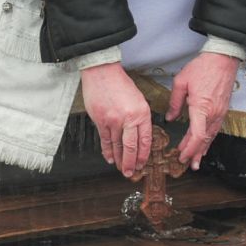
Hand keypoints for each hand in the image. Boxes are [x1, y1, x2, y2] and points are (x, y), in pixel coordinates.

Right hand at [80, 62, 151, 177]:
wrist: (102, 72)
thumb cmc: (121, 83)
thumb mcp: (139, 99)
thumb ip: (140, 117)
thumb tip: (139, 134)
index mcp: (142, 113)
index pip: (145, 139)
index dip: (143, 154)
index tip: (142, 163)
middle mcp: (128, 118)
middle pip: (131, 147)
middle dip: (131, 162)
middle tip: (131, 172)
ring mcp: (113, 121)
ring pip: (117, 146)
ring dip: (119, 160)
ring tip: (121, 169)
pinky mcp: (100, 121)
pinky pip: (105, 141)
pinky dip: (107, 151)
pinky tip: (109, 158)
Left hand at [165, 52, 239, 169]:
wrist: (223, 59)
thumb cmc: (203, 67)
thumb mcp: (182, 82)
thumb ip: (174, 102)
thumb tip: (171, 118)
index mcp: (201, 108)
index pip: (197, 136)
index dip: (189, 149)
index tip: (181, 156)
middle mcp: (213, 113)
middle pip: (204, 140)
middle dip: (194, 153)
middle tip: (186, 164)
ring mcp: (220, 112)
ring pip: (211, 136)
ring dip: (202, 149)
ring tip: (196, 160)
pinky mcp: (223, 109)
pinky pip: (216, 129)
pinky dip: (209, 139)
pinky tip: (205, 143)